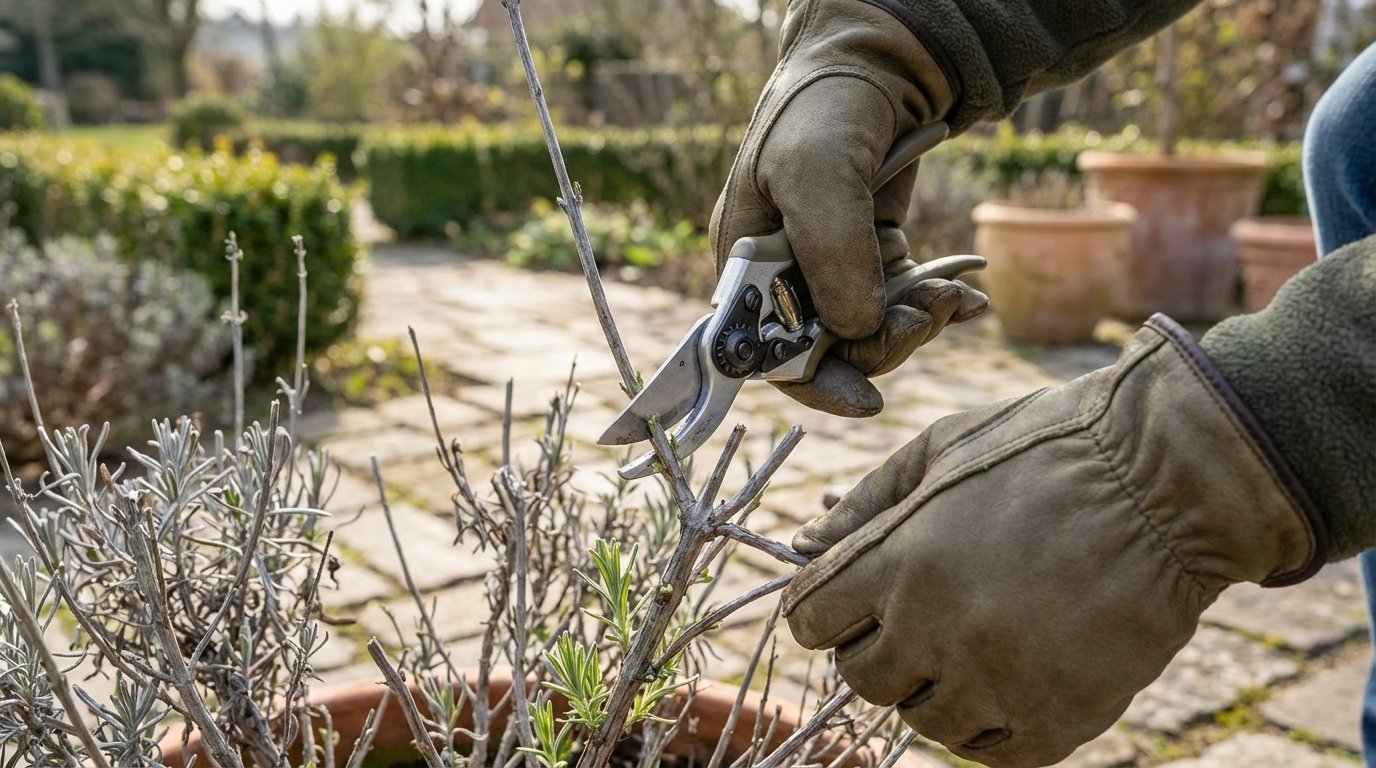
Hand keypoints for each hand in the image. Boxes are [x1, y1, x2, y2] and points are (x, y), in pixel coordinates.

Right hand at [709, 0, 986, 417]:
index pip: (765, 351)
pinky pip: (898, 302)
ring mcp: (829, 265)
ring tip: (954, 296)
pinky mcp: (871, 254)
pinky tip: (966, 295)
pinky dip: (935, 306)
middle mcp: (782, 273)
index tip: (869, 400)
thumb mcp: (817, 170)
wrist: (880, 58)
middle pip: (826, 349)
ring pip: (869, 330)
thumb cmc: (827, 106)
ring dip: (916, 323)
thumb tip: (856, 328)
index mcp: (745, 261)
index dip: (814, 382)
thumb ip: (830, 252)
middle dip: (881, 344)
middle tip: (928, 316)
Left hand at [782, 316, 1324, 765]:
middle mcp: (939, 630)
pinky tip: (1008, 675)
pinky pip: (989, 749)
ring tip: (975, 635)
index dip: (825, 607)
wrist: (1171, 480)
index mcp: (899, 562)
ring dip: (934, 685)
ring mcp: (1000, 682)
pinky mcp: (1061, 719)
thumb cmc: (1048, 446)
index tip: (852, 597)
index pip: (810, 621)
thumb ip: (865, 503)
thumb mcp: (942, 448)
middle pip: (861, 677)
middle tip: (921, 611)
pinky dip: (988, 720)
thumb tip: (802, 544)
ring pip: (922, 719)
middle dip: (877, 646)